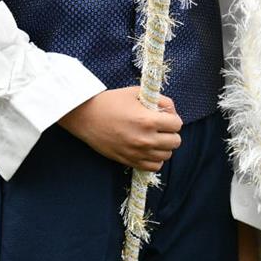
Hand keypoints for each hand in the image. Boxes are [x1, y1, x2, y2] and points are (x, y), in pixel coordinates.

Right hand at [58, 87, 181, 170]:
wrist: (83, 116)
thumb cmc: (107, 102)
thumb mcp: (133, 93)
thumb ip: (157, 99)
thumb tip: (171, 110)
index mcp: (147, 120)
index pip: (177, 124)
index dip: (172, 118)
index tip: (164, 117)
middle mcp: (145, 139)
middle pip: (175, 141)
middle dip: (170, 133)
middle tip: (159, 127)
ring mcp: (137, 152)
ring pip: (166, 155)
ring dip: (163, 146)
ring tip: (152, 138)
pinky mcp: (129, 160)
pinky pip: (154, 166)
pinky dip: (154, 159)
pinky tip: (146, 149)